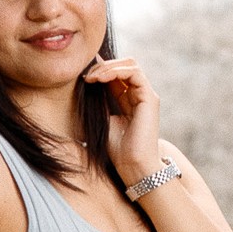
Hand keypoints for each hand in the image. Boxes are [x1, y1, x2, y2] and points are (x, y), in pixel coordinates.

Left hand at [82, 55, 161, 187]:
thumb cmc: (118, 150)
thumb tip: (88, 80)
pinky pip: (134, 73)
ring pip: (130, 65)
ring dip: (108, 67)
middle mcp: (139, 95)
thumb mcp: (103, 119)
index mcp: (129, 100)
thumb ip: (99, 100)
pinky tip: (101, 79)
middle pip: (124, 66)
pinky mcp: (150, 98)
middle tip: (86, 76)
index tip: (83, 75)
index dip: (100, 70)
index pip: (116, 75)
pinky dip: (116, 71)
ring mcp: (146, 95)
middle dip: (103, 67)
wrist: (132, 166)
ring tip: (92, 77)